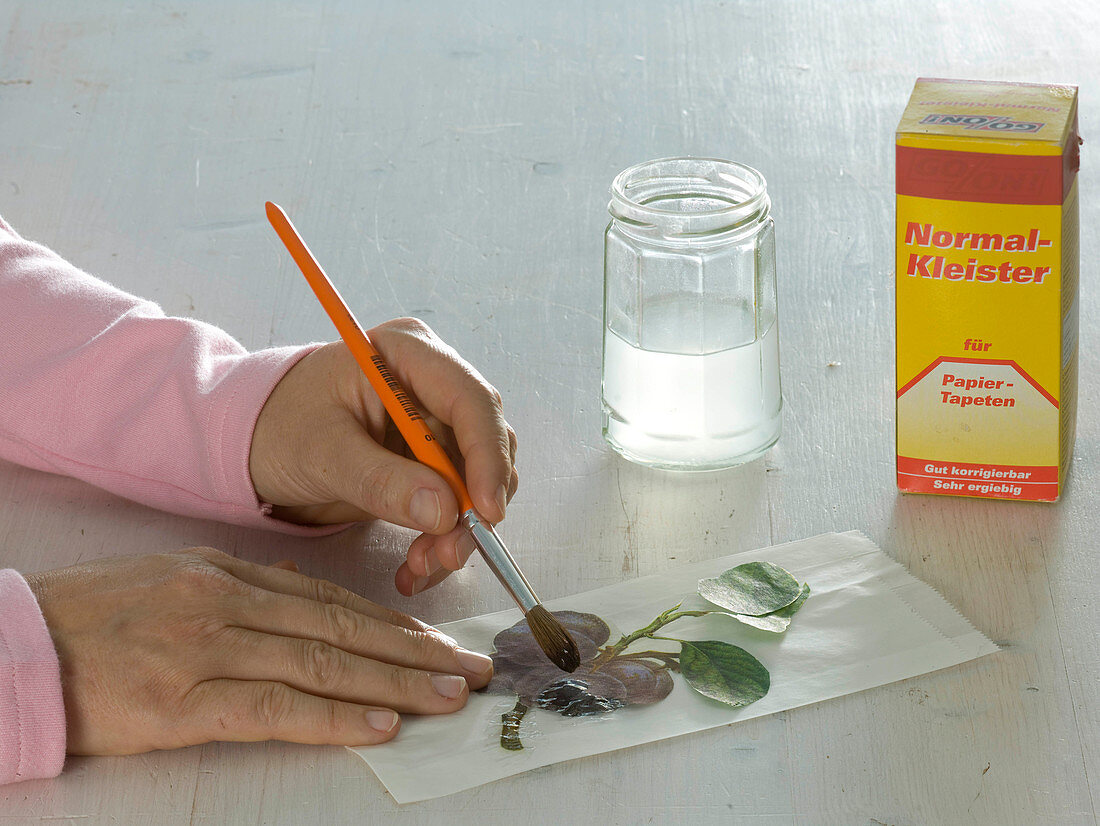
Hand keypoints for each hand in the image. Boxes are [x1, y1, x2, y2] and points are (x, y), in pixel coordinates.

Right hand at [24, 547, 493, 754]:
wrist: (16, 646)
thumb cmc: (94, 618)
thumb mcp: (175, 583)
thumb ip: (243, 595)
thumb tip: (310, 613)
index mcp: (229, 573)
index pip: (331, 601)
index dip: (392, 625)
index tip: (438, 644)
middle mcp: (229, 602)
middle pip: (342, 629)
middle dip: (416, 652)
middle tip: (470, 670)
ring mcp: (208, 647)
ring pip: (323, 663)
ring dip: (395, 683)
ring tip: (449, 696)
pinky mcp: (183, 700)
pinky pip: (274, 708)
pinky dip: (334, 716)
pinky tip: (380, 724)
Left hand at [249, 318, 517, 595]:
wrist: (253, 445)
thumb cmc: (277, 427)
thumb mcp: (321, 453)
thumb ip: (382, 481)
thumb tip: (445, 512)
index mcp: (408, 353)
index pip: (471, 400)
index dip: (486, 456)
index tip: (486, 511)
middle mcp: (433, 383)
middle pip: (484, 444)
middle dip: (472, 506)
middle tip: (448, 553)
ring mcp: (435, 424)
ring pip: (477, 482)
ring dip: (458, 531)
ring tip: (421, 565)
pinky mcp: (431, 462)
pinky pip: (456, 504)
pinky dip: (442, 540)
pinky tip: (415, 567)